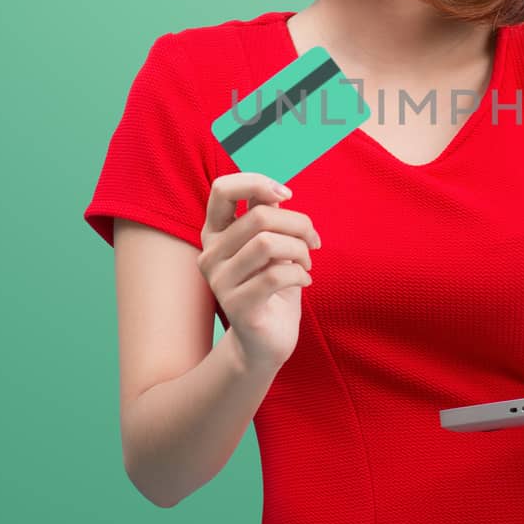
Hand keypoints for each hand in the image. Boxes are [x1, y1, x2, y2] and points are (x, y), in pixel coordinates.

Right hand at [197, 172, 321, 377]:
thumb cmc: (273, 286)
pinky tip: (304, 281)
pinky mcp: (237, 306)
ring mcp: (220, 282)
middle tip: (313, 242)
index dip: (257, 183)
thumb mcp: (271, 245)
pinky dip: (300, 273)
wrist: (268, 341)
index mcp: (215, 233)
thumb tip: (276, 191)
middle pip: (259, 216)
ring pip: (268, 243)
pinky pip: (275, 275)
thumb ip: (268, 216)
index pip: (222, 189)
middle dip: (298, 224)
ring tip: (307, 263)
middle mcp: (210, 255)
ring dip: (300, 250)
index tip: (286, 196)